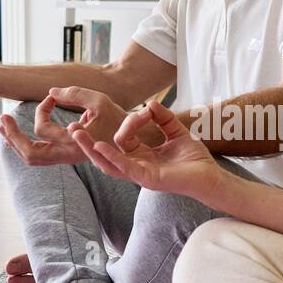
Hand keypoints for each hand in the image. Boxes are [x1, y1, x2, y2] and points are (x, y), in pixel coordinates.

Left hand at [0, 87, 126, 166]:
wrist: (132, 139)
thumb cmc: (117, 119)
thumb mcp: (99, 99)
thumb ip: (74, 93)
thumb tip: (51, 92)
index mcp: (74, 143)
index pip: (43, 129)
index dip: (41, 110)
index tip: (50, 98)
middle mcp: (68, 155)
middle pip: (30, 154)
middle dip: (13, 137)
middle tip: (2, 119)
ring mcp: (66, 157)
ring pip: (32, 158)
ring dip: (15, 143)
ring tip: (3, 127)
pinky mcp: (66, 155)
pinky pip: (39, 156)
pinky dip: (24, 145)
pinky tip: (16, 133)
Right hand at [70, 99, 224, 201]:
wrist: (210, 175)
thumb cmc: (194, 158)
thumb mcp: (176, 131)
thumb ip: (163, 117)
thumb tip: (150, 103)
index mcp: (140, 156)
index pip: (122, 138)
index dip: (129, 121)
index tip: (148, 110)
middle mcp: (135, 166)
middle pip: (104, 154)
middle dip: (87, 141)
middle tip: (71, 126)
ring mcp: (139, 174)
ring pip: (107, 163)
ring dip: (89, 148)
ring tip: (75, 133)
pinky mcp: (146, 179)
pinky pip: (123, 168)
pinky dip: (110, 156)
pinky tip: (99, 146)